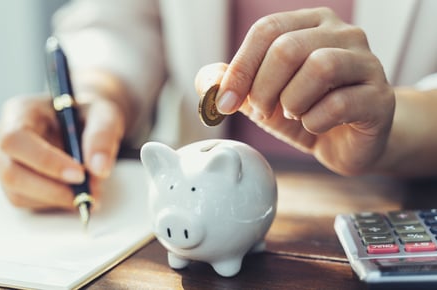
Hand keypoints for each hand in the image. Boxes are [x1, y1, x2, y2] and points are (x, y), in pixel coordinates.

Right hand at [0, 93, 124, 209]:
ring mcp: (4, 163)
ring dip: (57, 199)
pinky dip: (56, 203)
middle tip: (89, 194)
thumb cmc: (88, 115)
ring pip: (18, 194)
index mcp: (20, 112)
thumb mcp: (103, 114)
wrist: (85, 123)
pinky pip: (28, 203)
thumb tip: (99, 169)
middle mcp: (3, 138)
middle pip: (12, 173)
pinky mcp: (14, 184)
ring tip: (91, 191)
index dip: (45, 161)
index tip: (79, 175)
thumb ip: (102, 136)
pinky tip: (77, 192)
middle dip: (52, 190)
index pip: (16, 139)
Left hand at [196, 7, 394, 175]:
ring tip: (293, 114)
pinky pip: (340, 103)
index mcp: (311, 24)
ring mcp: (367, 63)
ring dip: (292, 101)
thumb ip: (231, 84)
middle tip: (263, 111)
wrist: (345, 142)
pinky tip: (315, 125)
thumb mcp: (259, 97)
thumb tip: (208, 81)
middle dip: (263, 88)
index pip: (267, 29)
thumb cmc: (303, 111)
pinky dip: (315, 121)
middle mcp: (343, 34)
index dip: (240, 67)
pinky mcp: (380, 97)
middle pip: (288, 47)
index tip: (225, 102)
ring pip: (320, 66)